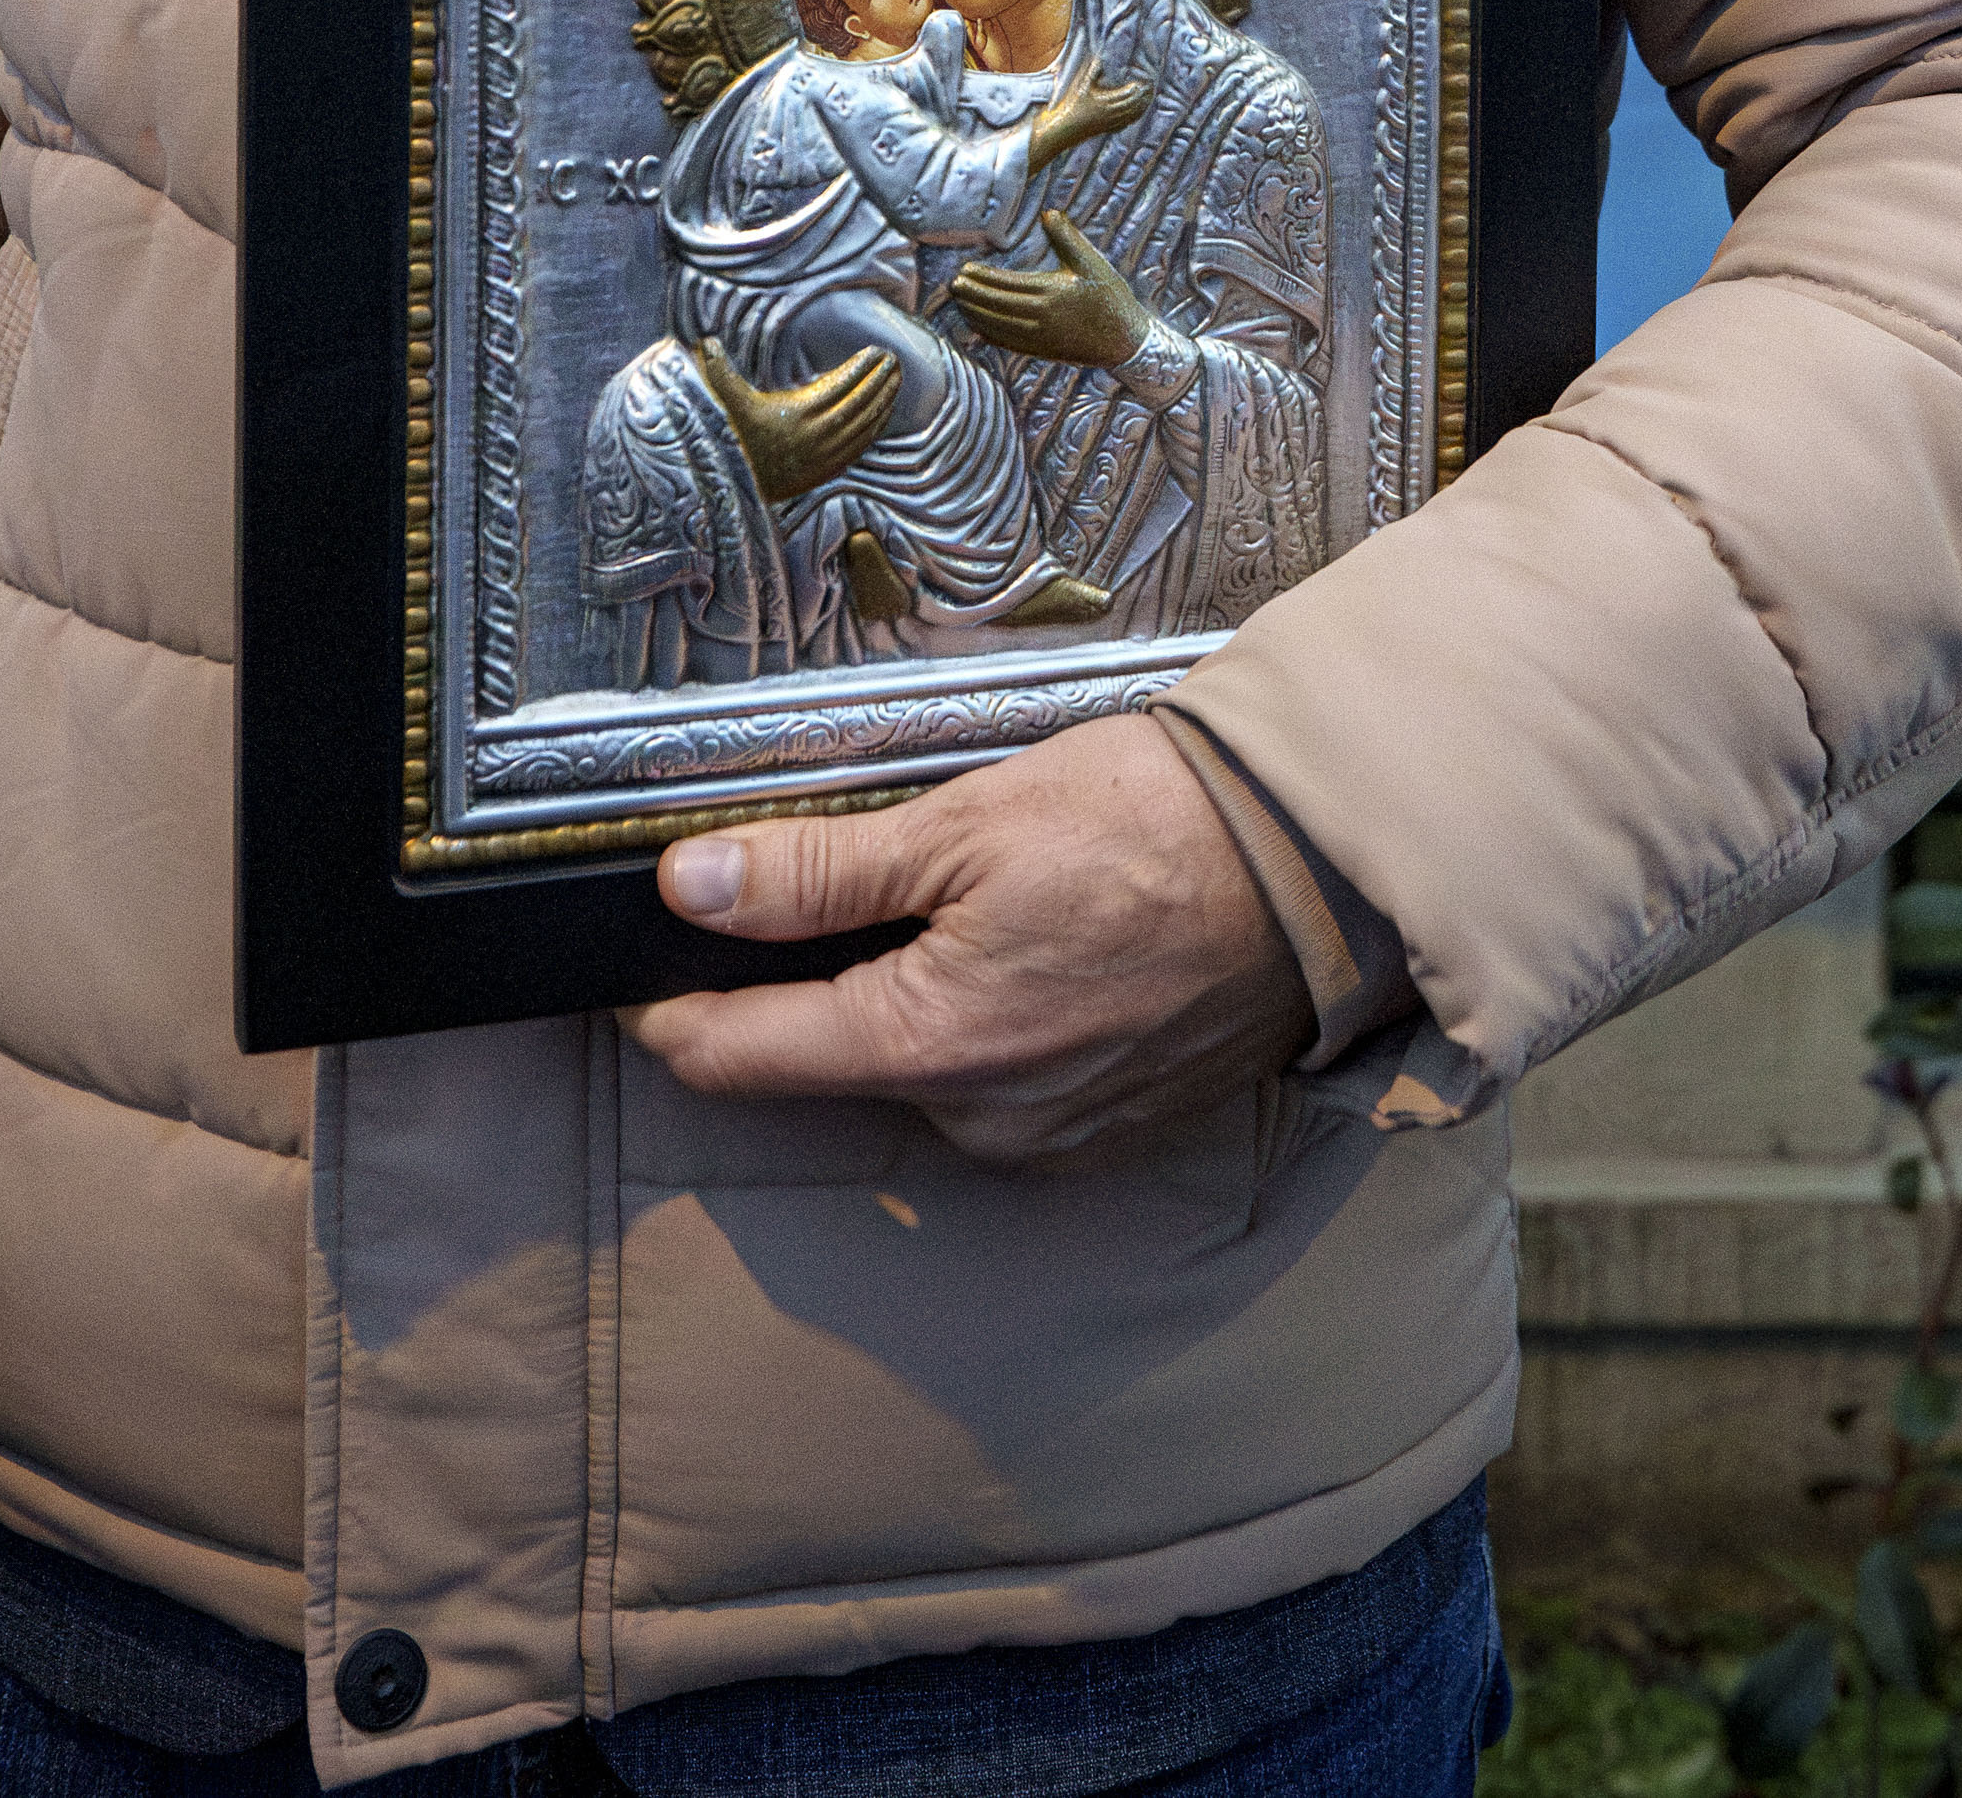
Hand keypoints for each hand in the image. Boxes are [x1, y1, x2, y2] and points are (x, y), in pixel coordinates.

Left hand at [633, 708, 1308, 1165]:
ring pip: (923, 1072)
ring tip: (975, 902)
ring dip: (915, 1003)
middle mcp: (979, 1122)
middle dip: (819, 984)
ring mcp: (1049, 1139)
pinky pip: (1004, 1088)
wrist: (1321, 868)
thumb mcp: (964, 821)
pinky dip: (994, 1027)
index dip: (668, 1007)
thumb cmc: (1151, 826)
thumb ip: (814, 872)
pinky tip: (1039, 949)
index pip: (736, 1056)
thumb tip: (687, 888)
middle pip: (832, 1061)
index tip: (641, 961)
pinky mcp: (1108, 1133)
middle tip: (857, 881)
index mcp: (924, 1046)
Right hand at [694, 331, 896, 501]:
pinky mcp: (826, 470)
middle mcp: (816, 435)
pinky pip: (860, 446)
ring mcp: (825, 455)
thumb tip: (705, 341)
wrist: (734, 487)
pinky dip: (875, 429)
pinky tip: (884, 415)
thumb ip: (719, 372)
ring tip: (896, 381)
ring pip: (864, 426)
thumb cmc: (732, 439)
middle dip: (879, 381)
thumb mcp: (728, 404)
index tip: (876, 352)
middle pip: (859, 404)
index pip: (840, 385)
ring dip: (884, 402)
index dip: (860, 368)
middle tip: (895, 360)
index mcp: (798, 414)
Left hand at [946, 217, 1156, 372]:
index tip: (964, 270)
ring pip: (998, 326)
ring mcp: (1040, 338)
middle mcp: (1041, 317)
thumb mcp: (1093, 264)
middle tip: (953, 286)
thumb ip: (1068, 238)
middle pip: (997, 306)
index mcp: (1051, 292)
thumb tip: (1048, 212)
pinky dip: (990, 335)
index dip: (983, 278)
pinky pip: (1009, 344)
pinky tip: (978, 328)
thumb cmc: (1111, 298)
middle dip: (972, 295)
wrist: (1126, 341)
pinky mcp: (1042, 351)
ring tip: (959, 303)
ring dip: (976, 314)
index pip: (1007, 284)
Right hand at [1019, 67, 1153, 169]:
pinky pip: (1125, 123)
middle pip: (1132, 105)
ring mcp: (1110, 123)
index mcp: (1106, 101)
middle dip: (1143, 97)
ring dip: (1141, 107)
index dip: (1138, 89)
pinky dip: (1134, 117)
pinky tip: (1138, 113)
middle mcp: (1110, 113)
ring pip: (1131, 115)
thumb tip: (1099, 57)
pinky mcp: (1107, 129)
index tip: (1144, 82)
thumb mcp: (1081, 86)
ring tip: (1149, 99)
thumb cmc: (1072, 105)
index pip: (1127, 95)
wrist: (1065, 128)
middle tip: (1151, 89)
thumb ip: (1092, 72)